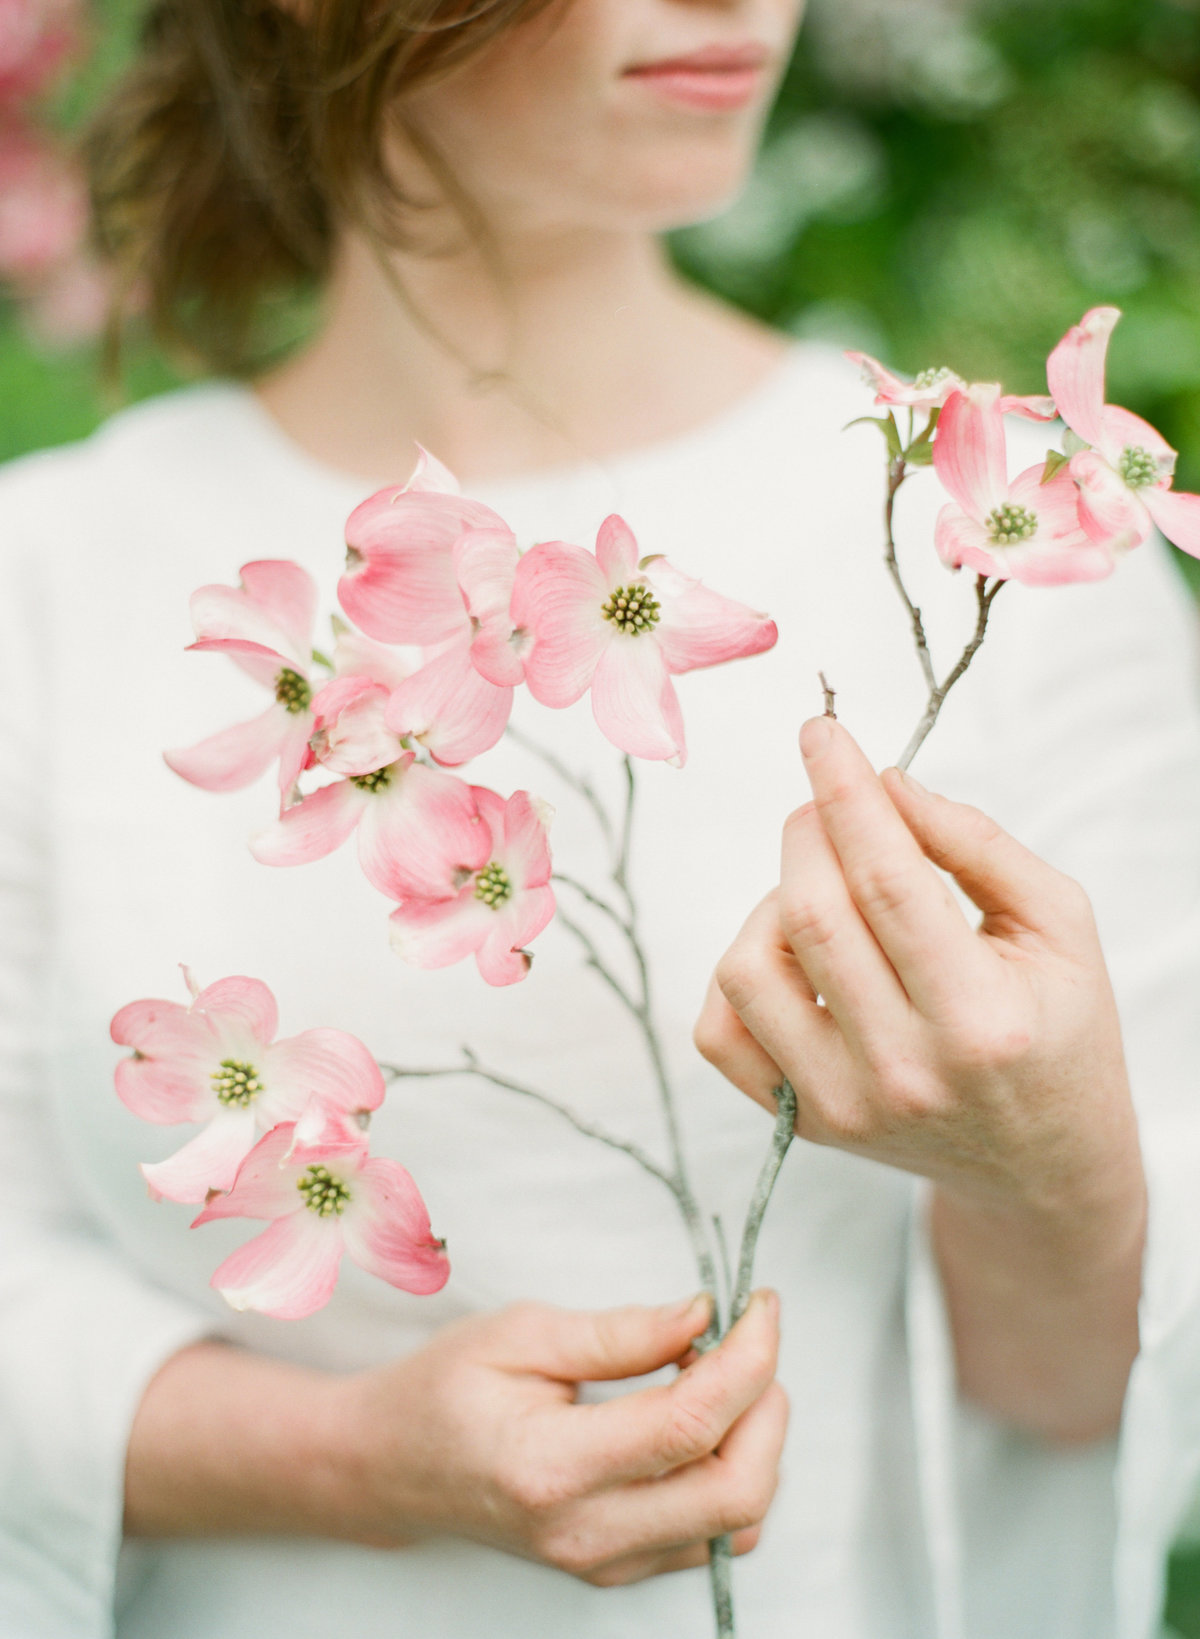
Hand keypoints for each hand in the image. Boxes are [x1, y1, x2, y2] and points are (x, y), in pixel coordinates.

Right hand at [328, 1291, 786, 1584]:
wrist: (388, 1466)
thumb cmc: (443, 1391)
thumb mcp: (521, 1334)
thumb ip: (620, 1332)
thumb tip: (703, 1316)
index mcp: (554, 1467)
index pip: (691, 1424)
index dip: (748, 1358)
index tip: (760, 1305)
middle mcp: (588, 1533)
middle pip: (737, 1492)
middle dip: (768, 1404)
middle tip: (748, 1338)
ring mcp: (604, 1562)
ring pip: (737, 1523)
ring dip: (755, 1441)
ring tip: (715, 1373)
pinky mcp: (616, 1567)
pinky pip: (711, 1534)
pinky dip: (730, 1470)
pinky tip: (696, 1416)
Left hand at [694, 716, 1144, 1439]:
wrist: (1044, 1166)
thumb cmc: (1058, 1031)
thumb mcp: (1059, 927)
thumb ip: (976, 846)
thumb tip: (882, 783)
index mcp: (983, 1019)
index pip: (887, 881)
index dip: (845, 792)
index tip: (821, 732)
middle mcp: (904, 1070)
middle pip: (811, 913)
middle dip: (809, 829)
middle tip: (830, 805)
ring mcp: (842, 1105)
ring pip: (750, 966)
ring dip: (775, 899)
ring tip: (827, 894)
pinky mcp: (801, 1124)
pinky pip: (720, 1030)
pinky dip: (741, 970)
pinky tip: (794, 955)